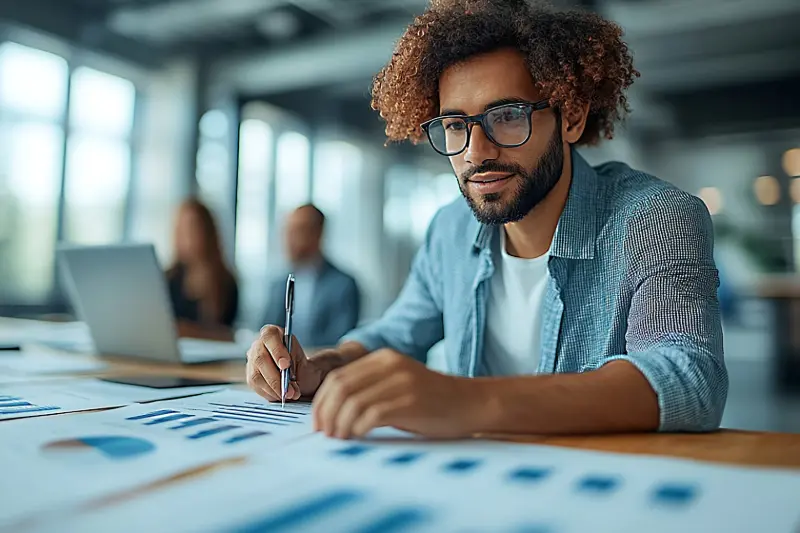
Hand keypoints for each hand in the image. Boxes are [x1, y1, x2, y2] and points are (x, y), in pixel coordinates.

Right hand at [246, 325, 326, 401]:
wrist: (299, 374)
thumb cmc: (300, 364)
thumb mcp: (301, 359)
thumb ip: (294, 364)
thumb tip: (287, 377)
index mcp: (271, 333)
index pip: (269, 337)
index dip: (276, 351)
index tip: (286, 365)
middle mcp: (258, 345)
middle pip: (260, 359)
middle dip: (276, 377)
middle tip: (290, 389)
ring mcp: (251, 361)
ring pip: (257, 376)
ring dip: (275, 388)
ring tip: (290, 395)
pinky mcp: (250, 376)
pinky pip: (257, 387)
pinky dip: (271, 393)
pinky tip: (281, 395)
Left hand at [312, 349, 478, 438]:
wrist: (471, 403)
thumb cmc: (432, 402)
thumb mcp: (398, 386)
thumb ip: (370, 390)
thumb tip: (332, 414)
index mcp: (383, 359)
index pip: (338, 377)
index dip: (322, 402)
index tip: (318, 423)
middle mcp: (390, 365)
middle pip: (340, 387)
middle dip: (326, 414)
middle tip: (324, 434)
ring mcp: (401, 381)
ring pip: (352, 402)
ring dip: (340, 424)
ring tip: (339, 439)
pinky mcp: (411, 400)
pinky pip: (371, 414)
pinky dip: (357, 428)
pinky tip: (357, 437)